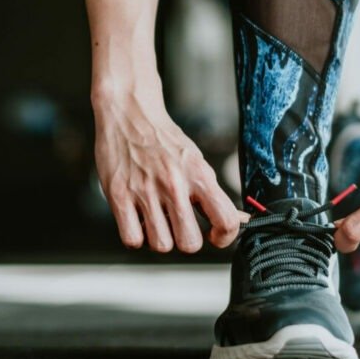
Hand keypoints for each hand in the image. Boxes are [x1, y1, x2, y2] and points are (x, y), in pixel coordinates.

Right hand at [93, 90, 240, 252]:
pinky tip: (137, 220)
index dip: (224, 237)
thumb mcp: (196, 161)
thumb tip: (241, 219)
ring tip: (156, 220)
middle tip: (180, 226)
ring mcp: (145, 192)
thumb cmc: (162, 139)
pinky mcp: (118, 196)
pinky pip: (132, 239)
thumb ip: (213, 193)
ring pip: (161, 246)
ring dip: (160, 238)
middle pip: (190, 244)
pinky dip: (135, 236)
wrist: (129, 113)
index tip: (213, 234)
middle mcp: (174, 184)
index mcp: (198, 175)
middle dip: (186, 240)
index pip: (226, 220)